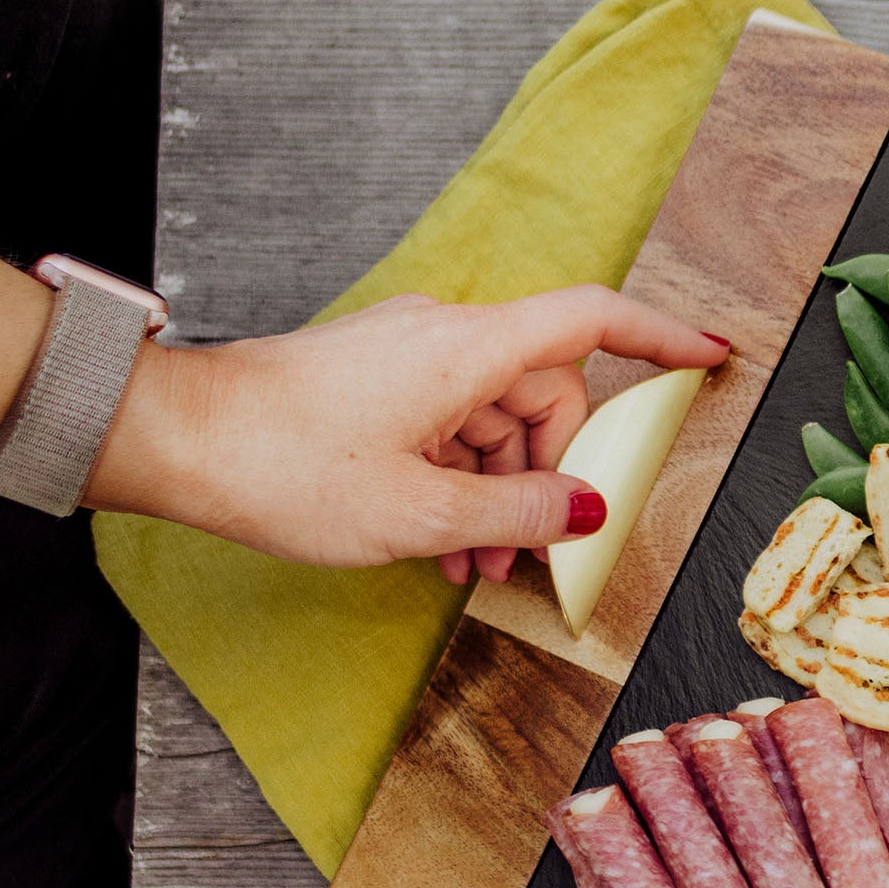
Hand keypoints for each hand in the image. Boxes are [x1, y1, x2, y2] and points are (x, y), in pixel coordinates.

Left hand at [95, 285, 727, 573]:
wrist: (174, 441)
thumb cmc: (283, 464)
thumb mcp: (420, 512)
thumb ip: (517, 512)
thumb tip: (585, 511)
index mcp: (470, 350)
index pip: (594, 321)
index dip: (664, 336)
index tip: (713, 354)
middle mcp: (445, 338)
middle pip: (546, 393)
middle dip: (551, 475)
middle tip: (536, 548)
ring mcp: (407, 357)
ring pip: (495, 420)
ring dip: (499, 492)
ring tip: (475, 566)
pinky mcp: (374, 381)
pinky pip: (449, 426)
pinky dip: (458, 479)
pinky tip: (441, 543)